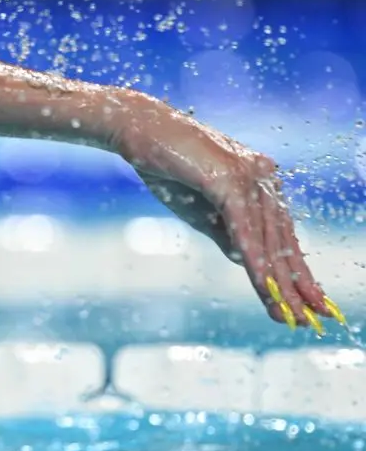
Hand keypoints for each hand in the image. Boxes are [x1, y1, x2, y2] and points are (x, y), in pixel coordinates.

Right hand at [113, 97, 343, 333]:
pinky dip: (256, 260)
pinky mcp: (228, 179)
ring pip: (267, 239)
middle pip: (282, 240)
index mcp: (259, 181)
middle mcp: (263, 176)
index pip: (281, 234)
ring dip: (278, 281)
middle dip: (297, 284)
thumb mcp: (199, 209)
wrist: (138, 129)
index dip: (295, 271)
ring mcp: (248, 176)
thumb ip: (226, 233)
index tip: (307, 304)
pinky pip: (245, 229)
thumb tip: (248, 263)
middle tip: (313, 320)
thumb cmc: (165, 165)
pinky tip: (265, 285)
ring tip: (290, 314)